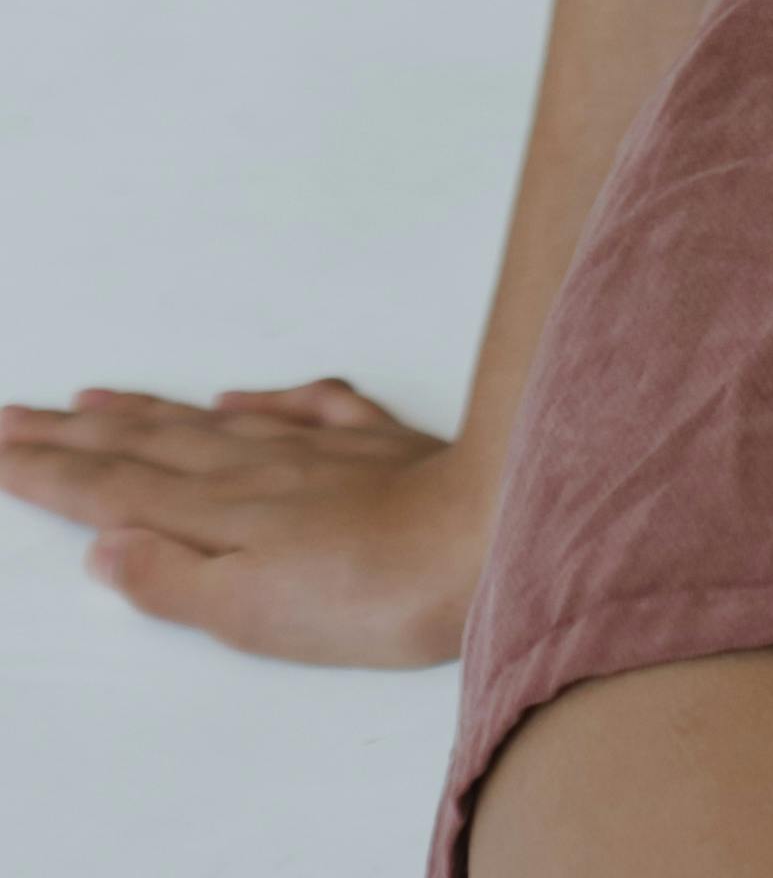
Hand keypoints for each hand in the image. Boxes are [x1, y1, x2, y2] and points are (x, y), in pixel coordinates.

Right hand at [0, 375, 493, 663]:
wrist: (488, 532)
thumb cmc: (370, 594)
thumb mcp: (251, 612)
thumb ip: (172, 578)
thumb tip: (102, 545)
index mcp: (219, 512)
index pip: (114, 488)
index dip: (51, 469)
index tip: (0, 445)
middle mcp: (258, 468)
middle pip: (150, 445)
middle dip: (75, 433)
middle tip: (15, 414)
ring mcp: (319, 450)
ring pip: (213, 422)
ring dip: (148, 410)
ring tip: (96, 396)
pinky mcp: (378, 445)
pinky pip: (307, 408)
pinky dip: (264, 400)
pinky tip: (242, 395)